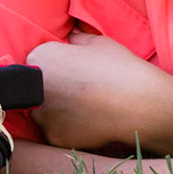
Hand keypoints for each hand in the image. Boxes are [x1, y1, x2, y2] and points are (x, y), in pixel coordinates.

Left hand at [27, 31, 172, 151]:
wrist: (138, 104)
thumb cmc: (119, 68)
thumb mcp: (99, 43)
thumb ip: (78, 39)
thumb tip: (70, 36)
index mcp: (41, 57)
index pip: (38, 60)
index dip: (56, 65)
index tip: (72, 70)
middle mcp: (34, 86)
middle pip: (36, 87)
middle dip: (52, 87)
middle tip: (79, 89)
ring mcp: (42, 115)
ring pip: (43, 112)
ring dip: (57, 109)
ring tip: (85, 107)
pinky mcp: (53, 137)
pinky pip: (56, 131)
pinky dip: (68, 128)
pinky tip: (88, 122)